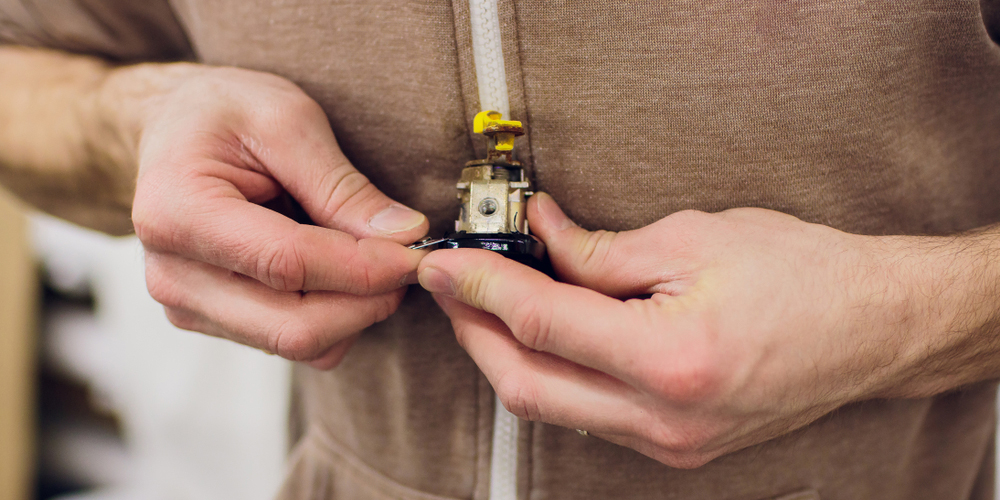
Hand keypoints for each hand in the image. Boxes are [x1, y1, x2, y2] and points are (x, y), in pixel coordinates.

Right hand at [118, 64, 427, 368]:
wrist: (172, 127)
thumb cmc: (224, 112)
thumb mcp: (287, 119)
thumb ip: (341, 185)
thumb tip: (403, 236)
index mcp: (177, 212)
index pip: (287, 265)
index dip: (363, 267)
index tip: (414, 252)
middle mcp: (174, 274)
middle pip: (294, 327)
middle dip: (367, 301)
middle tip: (407, 261)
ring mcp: (188, 305)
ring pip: (299, 344)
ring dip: (354, 311)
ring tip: (371, 257)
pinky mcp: (211, 320)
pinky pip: (290, 343)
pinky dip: (333, 318)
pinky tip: (339, 271)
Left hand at [418, 192, 997, 466]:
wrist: (873, 326)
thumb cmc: (802, 273)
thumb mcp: (693, 238)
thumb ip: (598, 248)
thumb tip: (539, 235)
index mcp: (672, 360)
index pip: (541, 322)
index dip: (479, 286)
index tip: (443, 262)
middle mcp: (665, 420)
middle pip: (527, 383)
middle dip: (473, 331)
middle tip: (450, 285)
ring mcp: (670, 444)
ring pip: (551, 406)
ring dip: (508, 353)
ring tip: (489, 301)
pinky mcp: (675, 447)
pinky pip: (587, 414)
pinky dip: (552, 371)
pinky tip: (542, 332)